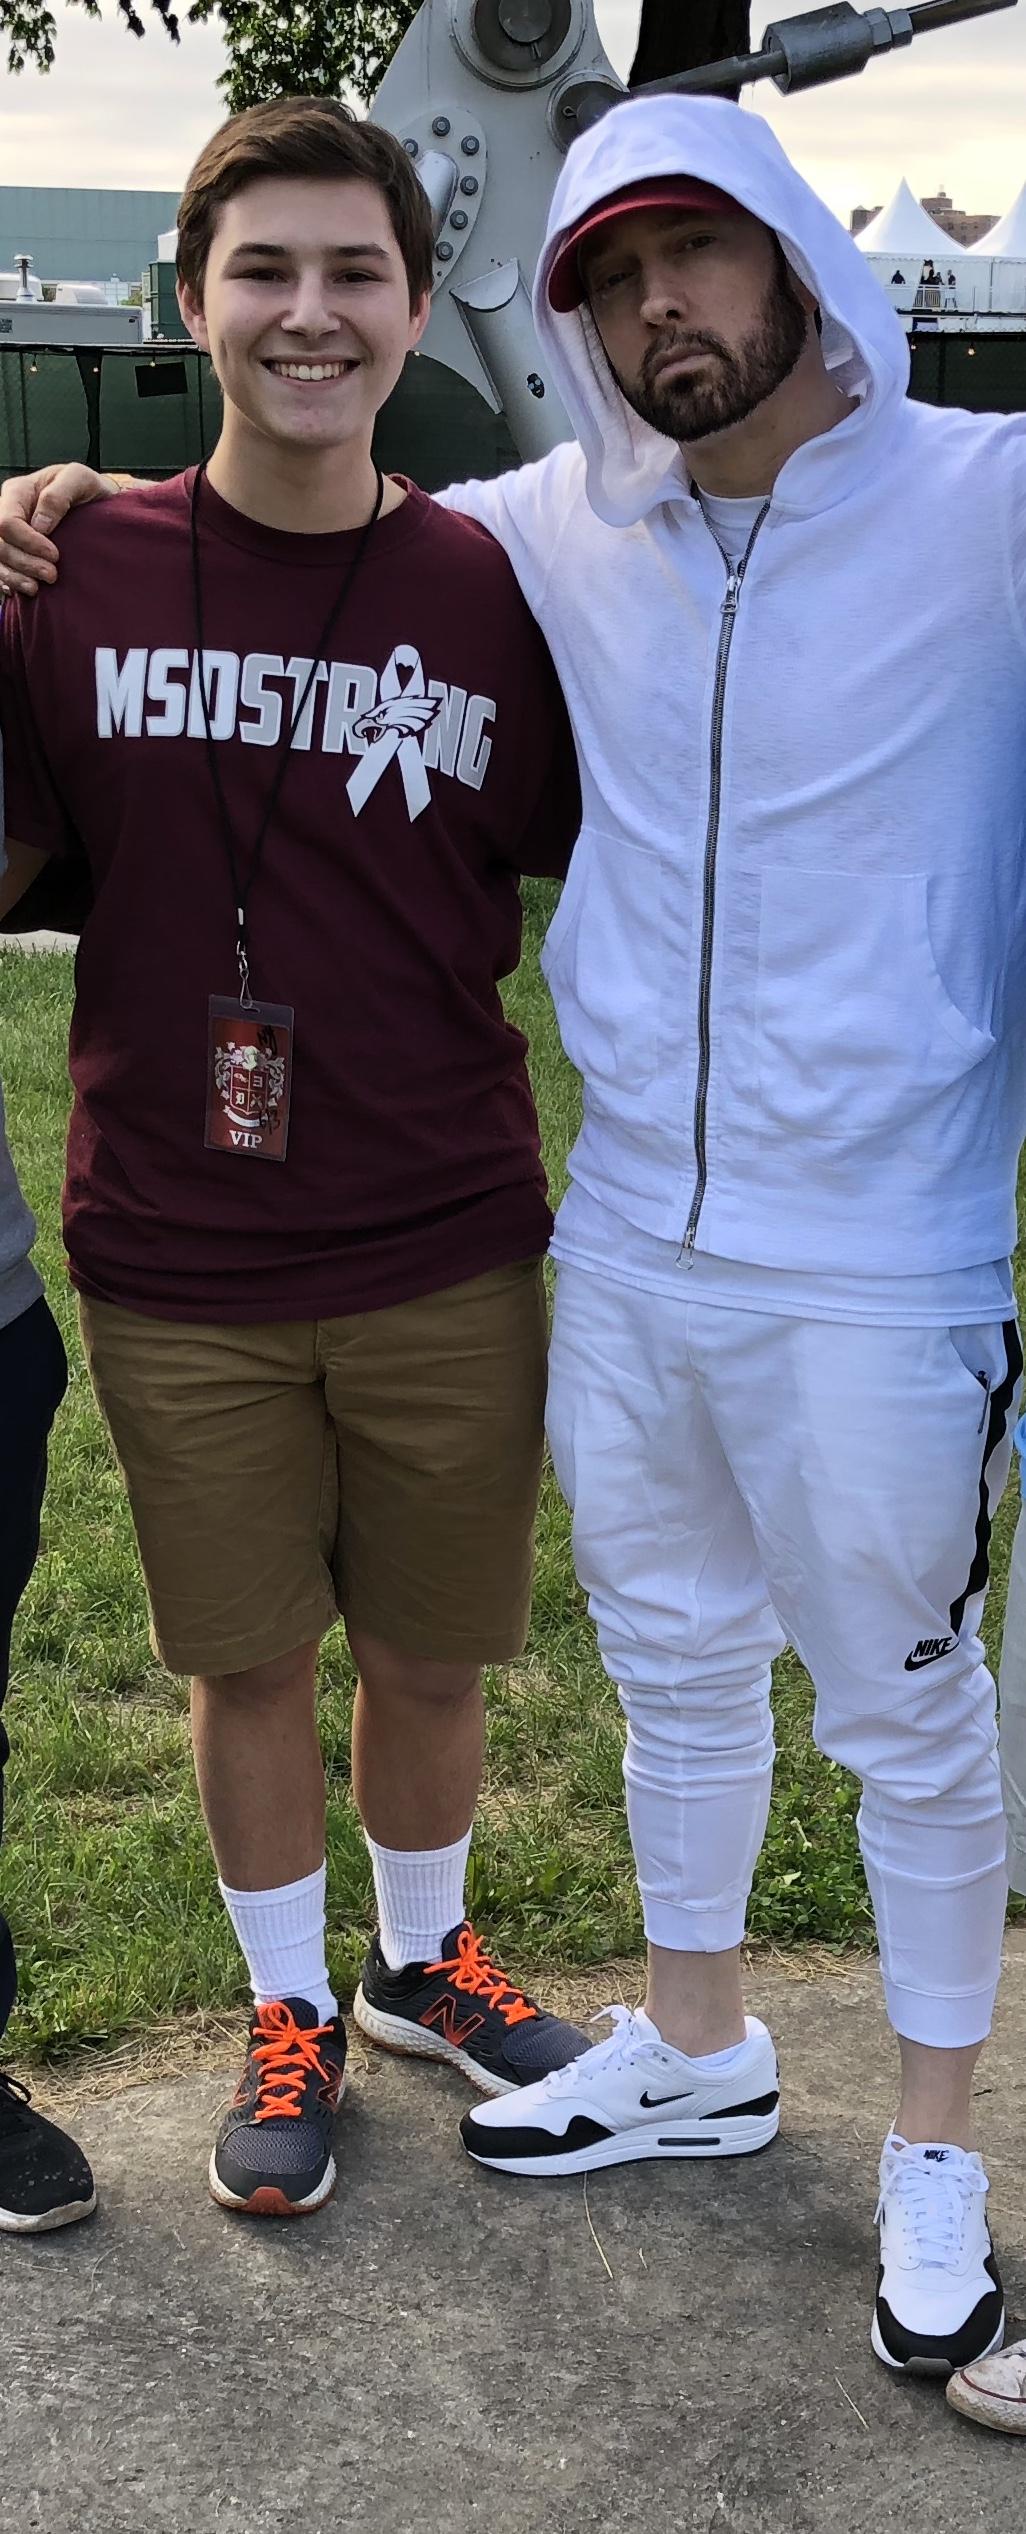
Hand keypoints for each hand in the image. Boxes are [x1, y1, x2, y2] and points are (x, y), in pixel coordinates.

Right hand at [0, 462, 121, 597]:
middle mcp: (8, 511)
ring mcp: (9, 534)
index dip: (27, 542)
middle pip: (0, 543)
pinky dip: (10, 582)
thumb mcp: (79, 479)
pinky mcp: (15, 551)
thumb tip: (40, 525)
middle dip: (24, 563)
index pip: (7, 522)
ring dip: (15, 577)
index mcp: (17, 492)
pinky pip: (2, 570)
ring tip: (37, 588)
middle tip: (52, 575)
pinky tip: (24, 589)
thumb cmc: (87, 488)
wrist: (96, 503)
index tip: (54, 555)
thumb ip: (58, 495)